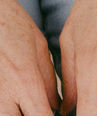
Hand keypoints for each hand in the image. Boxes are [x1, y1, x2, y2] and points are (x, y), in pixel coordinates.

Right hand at [0, 0, 59, 114]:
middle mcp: (5, 92)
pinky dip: (6, 108)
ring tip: (27, 104)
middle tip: (41, 109)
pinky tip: (14, 99)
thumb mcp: (39, 48)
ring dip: (17, 115)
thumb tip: (56, 104)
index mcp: (26, 79)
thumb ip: (49, 79)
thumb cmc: (16, 25)